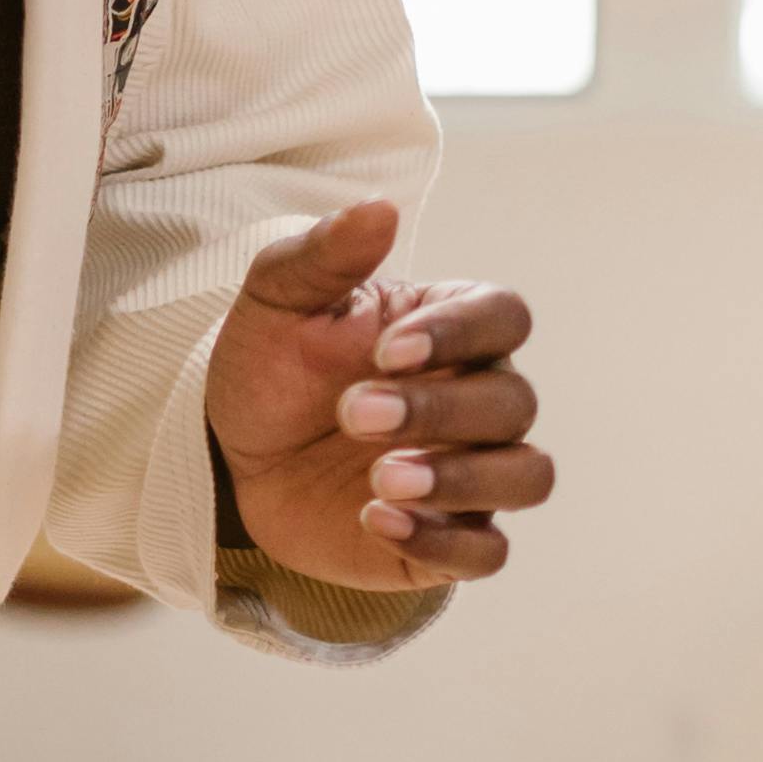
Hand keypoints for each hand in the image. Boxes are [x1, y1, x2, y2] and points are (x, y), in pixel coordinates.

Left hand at [205, 203, 551, 595]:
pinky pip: (487, 552)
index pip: (504, 318)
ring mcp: (473, 473)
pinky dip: (445, 541)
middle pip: (513, 402)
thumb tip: (379, 209)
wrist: (237, 458)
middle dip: (438, 410)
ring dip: (463, 480)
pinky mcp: (451, 539)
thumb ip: (325, 256)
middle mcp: (481, 399)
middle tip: (354, 414)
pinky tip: (375, 520)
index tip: (386, 349)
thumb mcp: (278, 304)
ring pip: (525, 477)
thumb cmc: (274, 369)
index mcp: (455, 329)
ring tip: (382, 479)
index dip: (460, 333)